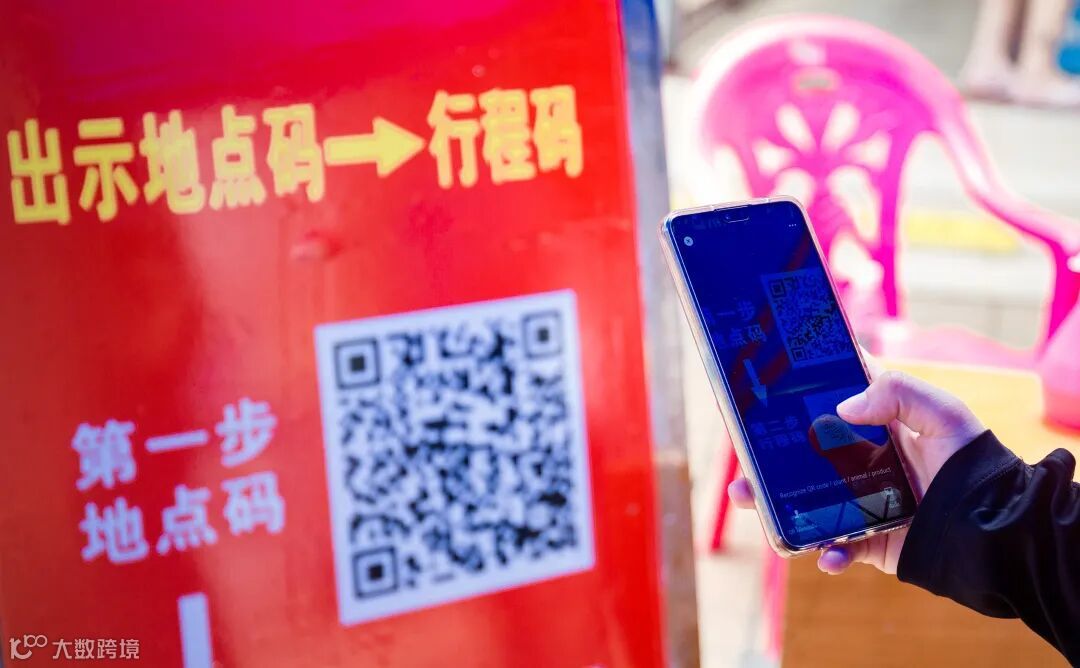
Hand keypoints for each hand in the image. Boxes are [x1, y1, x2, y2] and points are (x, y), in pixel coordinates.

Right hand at [728, 357, 985, 574]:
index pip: (824, 409)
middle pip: (800, 460)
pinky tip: (828, 554)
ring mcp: (859, 503)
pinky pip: (835, 548)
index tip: (758, 399)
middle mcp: (860, 465)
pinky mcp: (868, 540)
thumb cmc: (972, 462)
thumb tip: (844, 408)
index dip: (791, 404)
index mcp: (873, 428)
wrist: (998, 529)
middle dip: (763, 462)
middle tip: (740, 460)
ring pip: (803, 504)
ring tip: (750, 502)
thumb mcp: (941, 413)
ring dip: (771, 506)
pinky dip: (826, 554)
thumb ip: (896, 393)